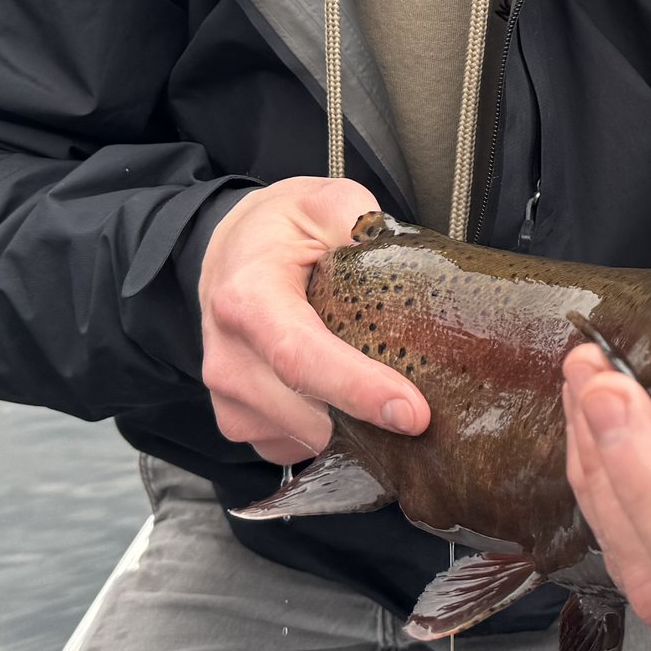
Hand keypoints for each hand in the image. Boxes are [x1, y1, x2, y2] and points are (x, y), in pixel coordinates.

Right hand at [198, 175, 428, 464]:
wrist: (230, 253)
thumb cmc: (282, 230)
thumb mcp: (323, 201)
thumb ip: (358, 221)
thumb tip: (396, 255)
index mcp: (248, 300)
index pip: (302, 357)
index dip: (359, 390)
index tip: (412, 414)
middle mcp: (229, 359)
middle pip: (311, 414)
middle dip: (374, 419)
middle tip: (422, 395)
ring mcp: (228, 400)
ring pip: (309, 439)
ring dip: (353, 426)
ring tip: (373, 380)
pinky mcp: (239, 426)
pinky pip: (298, 449)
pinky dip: (331, 433)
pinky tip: (342, 396)